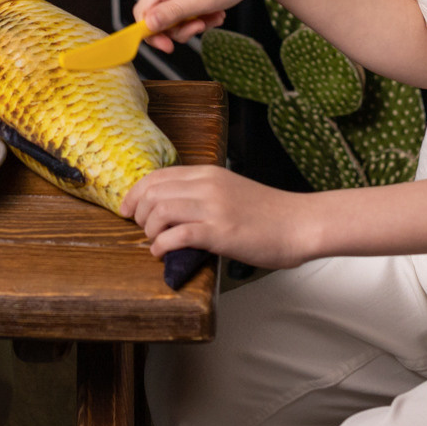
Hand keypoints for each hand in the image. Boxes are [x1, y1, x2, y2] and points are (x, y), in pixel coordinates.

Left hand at [120, 165, 319, 269]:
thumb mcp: (230, 191)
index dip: (135, 193)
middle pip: (152, 192)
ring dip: (149, 230)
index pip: (157, 176)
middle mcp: (207, 185)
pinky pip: (177, 235)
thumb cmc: (268, 213)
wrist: (299, 223)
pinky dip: (162, 245)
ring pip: (159, 211)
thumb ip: (202, 194)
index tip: (127, 209)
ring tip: (155, 242)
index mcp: (208, 173)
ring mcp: (213, 207)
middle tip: (143, 229)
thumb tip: (171, 209)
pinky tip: (163, 253)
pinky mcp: (220, 231)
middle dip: (138, 213)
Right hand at [132, 0, 276, 51]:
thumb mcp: (205, 0)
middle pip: (157, 13)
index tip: (169, 47)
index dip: (152, 33)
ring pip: (170, 10)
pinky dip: (195, 10)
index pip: (142, 11)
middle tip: (203, 26)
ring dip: (192, 20)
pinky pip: (179, 2)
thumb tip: (148, 25)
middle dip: (180, 26)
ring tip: (214, 15)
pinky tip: (212, 8)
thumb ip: (174, 13)